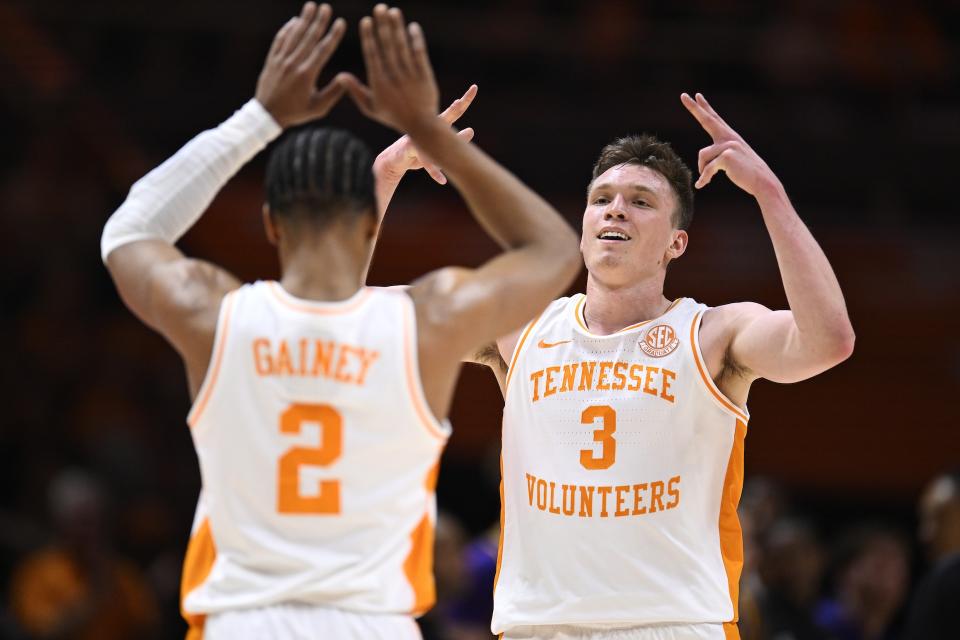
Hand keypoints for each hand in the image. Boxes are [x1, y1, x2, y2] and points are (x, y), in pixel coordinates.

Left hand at [255, 2, 346, 127]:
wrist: (267, 115)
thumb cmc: (296, 113)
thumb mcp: (318, 108)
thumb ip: (333, 92)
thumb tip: (346, 78)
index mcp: (307, 74)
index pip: (323, 50)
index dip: (333, 35)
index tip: (340, 22)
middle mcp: (293, 64)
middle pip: (308, 37)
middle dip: (319, 21)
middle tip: (326, 7)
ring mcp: (281, 60)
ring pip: (294, 35)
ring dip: (303, 19)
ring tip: (311, 6)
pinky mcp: (272, 60)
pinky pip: (280, 40)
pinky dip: (287, 29)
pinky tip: (294, 21)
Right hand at [339, 4, 439, 132]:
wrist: (421, 125)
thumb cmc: (393, 116)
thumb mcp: (371, 107)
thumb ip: (355, 90)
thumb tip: (340, 75)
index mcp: (379, 82)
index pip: (372, 54)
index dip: (369, 36)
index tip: (366, 20)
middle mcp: (394, 75)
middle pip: (387, 45)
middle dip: (383, 25)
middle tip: (379, 7)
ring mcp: (410, 74)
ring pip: (402, 46)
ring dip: (398, 27)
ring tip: (393, 11)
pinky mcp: (424, 74)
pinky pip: (419, 53)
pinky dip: (416, 39)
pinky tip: (412, 27)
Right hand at [375, 85, 477, 184]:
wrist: (395, 159)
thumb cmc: (419, 149)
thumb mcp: (438, 145)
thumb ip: (454, 139)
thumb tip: (472, 130)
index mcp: (437, 124)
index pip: (454, 111)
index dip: (465, 99)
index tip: (475, 87)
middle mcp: (428, 128)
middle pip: (445, 117)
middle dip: (453, 109)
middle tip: (460, 101)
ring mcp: (419, 138)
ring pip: (434, 142)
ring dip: (441, 142)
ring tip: (448, 140)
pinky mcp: (411, 152)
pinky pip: (426, 163)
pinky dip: (434, 173)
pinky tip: (442, 180)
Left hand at [681, 92, 781, 197]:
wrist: (762, 181)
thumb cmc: (745, 173)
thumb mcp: (730, 161)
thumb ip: (716, 157)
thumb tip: (701, 165)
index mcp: (730, 137)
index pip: (714, 119)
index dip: (705, 107)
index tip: (696, 95)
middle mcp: (729, 137)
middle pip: (707, 120)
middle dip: (694, 108)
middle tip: (683, 95)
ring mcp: (728, 145)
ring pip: (703, 155)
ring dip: (703, 169)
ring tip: (708, 178)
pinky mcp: (726, 157)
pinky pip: (707, 168)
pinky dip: (704, 178)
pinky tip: (701, 185)